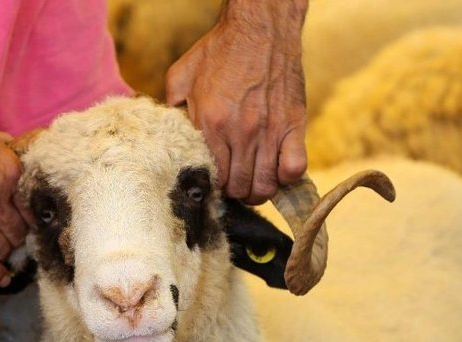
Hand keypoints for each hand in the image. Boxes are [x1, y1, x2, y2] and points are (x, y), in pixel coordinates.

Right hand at [0, 105, 31, 286]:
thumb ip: (4, 151)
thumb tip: (15, 153)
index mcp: (9, 170)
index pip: (30, 209)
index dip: (31, 221)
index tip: (30, 228)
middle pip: (16, 231)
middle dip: (19, 240)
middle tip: (17, 245)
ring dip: (3, 255)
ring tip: (5, 260)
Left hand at [166, 0, 307, 203]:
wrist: (260, 28)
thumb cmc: (219, 51)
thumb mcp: (180, 77)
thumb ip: (171, 110)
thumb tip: (165, 137)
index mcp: (211, 123)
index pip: (213, 178)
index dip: (213, 187)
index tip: (214, 182)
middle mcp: (241, 132)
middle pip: (240, 188)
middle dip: (234, 192)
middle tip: (233, 182)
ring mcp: (270, 130)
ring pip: (266, 186)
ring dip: (258, 190)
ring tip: (253, 180)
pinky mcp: (293, 124)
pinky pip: (295, 168)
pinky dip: (286, 177)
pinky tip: (278, 168)